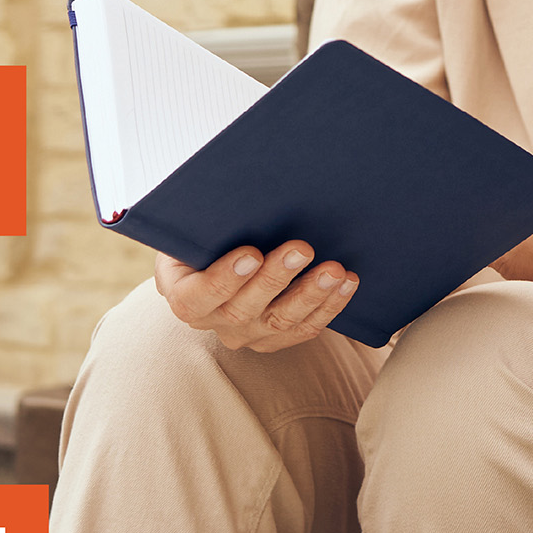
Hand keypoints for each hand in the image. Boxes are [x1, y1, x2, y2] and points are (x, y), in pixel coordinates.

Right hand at [154, 242, 357, 351]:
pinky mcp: (277, 337)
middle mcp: (215, 322)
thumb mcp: (191, 230)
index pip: (198, 297)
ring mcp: (248, 334)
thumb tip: (230, 195)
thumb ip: (205, 223)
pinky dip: (329, 305)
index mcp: (184, 297)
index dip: (224, 278)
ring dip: (310, 294)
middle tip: (302, 249)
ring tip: (334, 270)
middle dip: (276, 278)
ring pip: (281, 321)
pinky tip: (347, 283)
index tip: (251, 252)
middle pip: (244, 309)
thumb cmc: (204, 238)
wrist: (215, 258)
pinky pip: (306, 327)